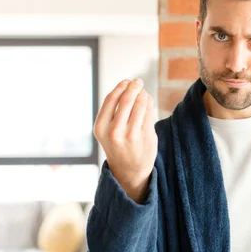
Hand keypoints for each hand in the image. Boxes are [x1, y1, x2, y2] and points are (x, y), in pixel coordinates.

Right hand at [93, 78, 157, 202]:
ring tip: (143, 91)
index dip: (120, 86)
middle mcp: (114, 131)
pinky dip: (149, 102)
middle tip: (138, 81)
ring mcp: (131, 134)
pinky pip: (149, 112)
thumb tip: (128, 84)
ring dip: (143, 94)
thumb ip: (114, 110)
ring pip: (140, 103)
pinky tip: (148, 100)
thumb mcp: (107, 130)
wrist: (129, 171)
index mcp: (101, 127)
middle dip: (134, 86)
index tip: (127, 81)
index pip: (111, 98)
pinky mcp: (146, 136)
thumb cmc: (118, 144)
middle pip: (127, 99)